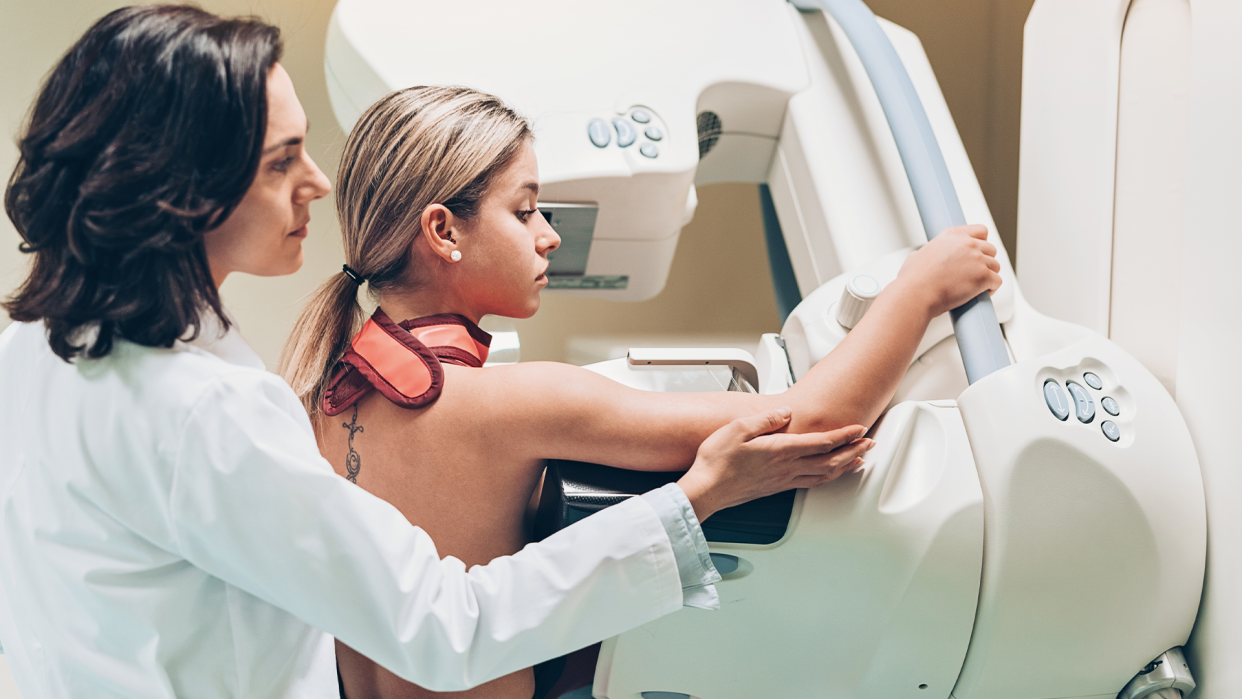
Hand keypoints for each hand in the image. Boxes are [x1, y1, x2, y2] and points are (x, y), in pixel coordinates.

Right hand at [677, 408, 873, 521]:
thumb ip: (766, 419)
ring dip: (846, 466)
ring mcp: (783, 481)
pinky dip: (828, 477)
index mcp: (781, 450)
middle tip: (870, 442)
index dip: (845, 435)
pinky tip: (830, 475)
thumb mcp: (738, 429)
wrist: (705, 491)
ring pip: (824, 475)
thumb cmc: (717, 462)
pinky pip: (812, 483)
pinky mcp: (776, 488)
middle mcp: (787, 468)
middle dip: (854, 450)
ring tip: (859, 459)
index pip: (823, 442)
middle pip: (831, 460)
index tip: (859, 428)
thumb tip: (787, 413)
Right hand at [896, 224, 1001, 317]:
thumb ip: (929, 252)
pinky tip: (983, 292)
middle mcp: (967, 244)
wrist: (916, 294)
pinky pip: (997, 281)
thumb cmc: (914, 279)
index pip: (980, 230)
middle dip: (985, 261)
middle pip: (990, 249)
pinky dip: (992, 288)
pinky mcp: (983, 276)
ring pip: (995, 266)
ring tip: (978, 285)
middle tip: (975, 272)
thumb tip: (925, 257)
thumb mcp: (917, 255)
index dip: (981, 242)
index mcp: (953, 235)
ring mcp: (977, 259)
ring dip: (989, 275)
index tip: (978, 251)